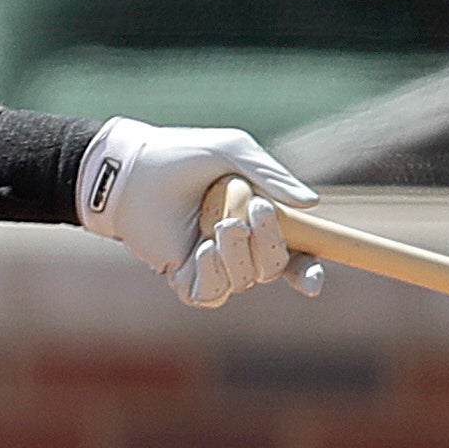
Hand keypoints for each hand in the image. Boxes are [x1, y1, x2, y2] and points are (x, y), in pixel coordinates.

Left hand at [75, 119, 324, 308]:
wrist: (132, 169)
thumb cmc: (182, 155)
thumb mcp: (232, 153)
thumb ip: (272, 176)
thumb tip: (313, 205)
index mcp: (259, 221)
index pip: (295, 255)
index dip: (310, 271)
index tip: (315, 278)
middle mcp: (239, 247)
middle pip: (273, 268)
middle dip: (271, 245)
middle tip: (255, 209)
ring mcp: (211, 264)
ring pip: (244, 281)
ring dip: (238, 254)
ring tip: (218, 224)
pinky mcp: (184, 277)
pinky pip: (210, 294)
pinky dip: (212, 274)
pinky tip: (201, 250)